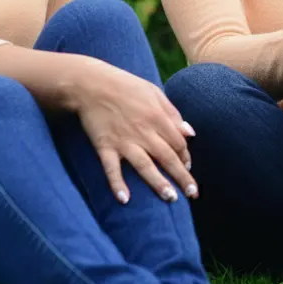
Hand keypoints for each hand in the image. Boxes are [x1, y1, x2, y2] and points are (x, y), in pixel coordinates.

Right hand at [70, 59, 197, 204]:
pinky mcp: (105, 146)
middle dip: (182, 177)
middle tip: (192, 194)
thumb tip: (190, 133)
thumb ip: (173, 113)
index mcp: (158, 117)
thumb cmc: (125, 86)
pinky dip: (117, 183)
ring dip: (158, 183)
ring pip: (145, 166)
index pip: (178, 143)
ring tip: (170, 198)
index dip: (186, 157)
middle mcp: (144, 132)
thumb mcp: (154, 92)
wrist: (90, 84)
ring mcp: (124, 141)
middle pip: (168, 158)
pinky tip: (124, 199)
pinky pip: (112, 168)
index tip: (188, 167)